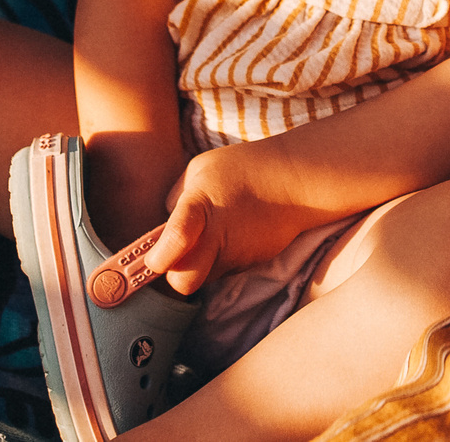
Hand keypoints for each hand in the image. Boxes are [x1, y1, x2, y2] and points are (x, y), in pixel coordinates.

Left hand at [142, 144, 309, 294]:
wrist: (296, 179)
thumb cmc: (245, 166)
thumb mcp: (200, 168)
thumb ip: (177, 197)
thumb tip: (165, 224)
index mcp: (200, 207)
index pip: (176, 240)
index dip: (158, 258)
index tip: (152, 258)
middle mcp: (218, 238)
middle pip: (185, 283)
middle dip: (176, 277)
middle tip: (175, 258)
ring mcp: (237, 255)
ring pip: (205, 277)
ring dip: (199, 264)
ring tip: (212, 232)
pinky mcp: (251, 264)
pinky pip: (224, 269)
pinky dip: (221, 258)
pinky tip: (233, 233)